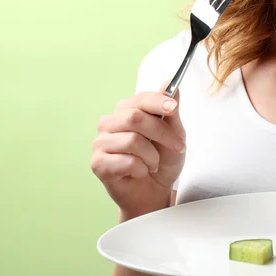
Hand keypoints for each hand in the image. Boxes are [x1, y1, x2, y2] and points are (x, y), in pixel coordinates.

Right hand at [91, 86, 186, 218]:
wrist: (153, 193)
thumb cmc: (161, 162)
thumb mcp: (174, 136)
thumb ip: (171, 112)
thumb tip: (171, 83)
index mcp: (126, 111)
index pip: (140, 99)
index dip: (158, 101)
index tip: (173, 108)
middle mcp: (109, 123)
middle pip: (134, 118)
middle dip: (162, 133)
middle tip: (177, 146)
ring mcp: (101, 143)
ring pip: (132, 141)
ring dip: (152, 156)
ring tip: (153, 164)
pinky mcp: (98, 163)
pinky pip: (126, 161)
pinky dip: (141, 169)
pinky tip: (139, 172)